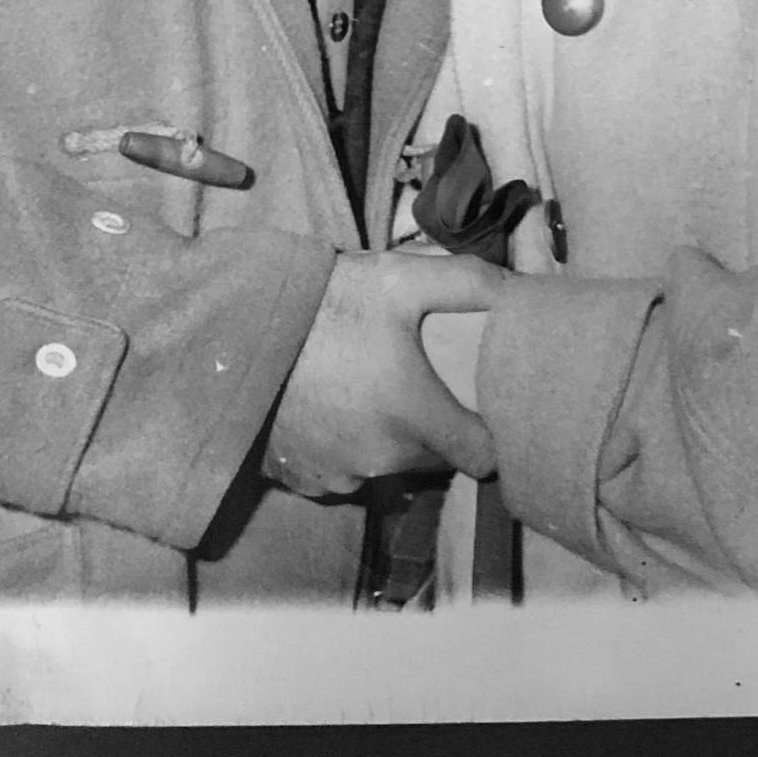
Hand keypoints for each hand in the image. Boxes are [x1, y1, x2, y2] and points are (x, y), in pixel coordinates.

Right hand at [264, 251, 502, 498]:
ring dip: (389, 437)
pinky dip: (346, 446)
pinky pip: (342, 470)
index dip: (489, 435)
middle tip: (422, 380)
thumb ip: (469, 284)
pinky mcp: (302, 478)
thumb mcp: (403, 278)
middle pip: (434, 459)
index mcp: (416, 418)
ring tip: (371, 387)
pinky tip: (334, 406)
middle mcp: (383, 459)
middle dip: (437, 427)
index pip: (483, 458)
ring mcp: (340, 473)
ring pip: (387, 464)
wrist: (237, 329)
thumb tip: (520, 293)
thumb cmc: (328, 304)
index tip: (482, 409)